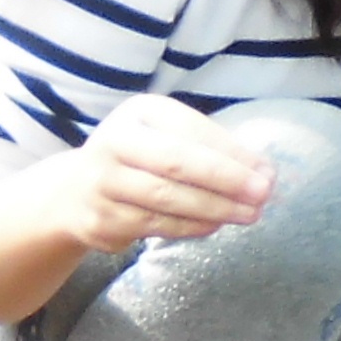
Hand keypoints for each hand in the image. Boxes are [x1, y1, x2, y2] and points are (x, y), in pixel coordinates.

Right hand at [60, 94, 278, 256]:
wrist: (73, 194)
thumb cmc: (139, 160)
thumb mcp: (168, 138)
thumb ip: (211, 149)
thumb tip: (263, 172)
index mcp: (138, 113)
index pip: (191, 131)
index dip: (231, 152)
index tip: (266, 171)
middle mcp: (114, 142)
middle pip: (176, 163)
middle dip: (225, 179)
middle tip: (263, 193)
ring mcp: (103, 184)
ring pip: (167, 199)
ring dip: (214, 209)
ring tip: (249, 214)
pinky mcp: (101, 221)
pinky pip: (155, 225)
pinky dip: (191, 227)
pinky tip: (216, 225)